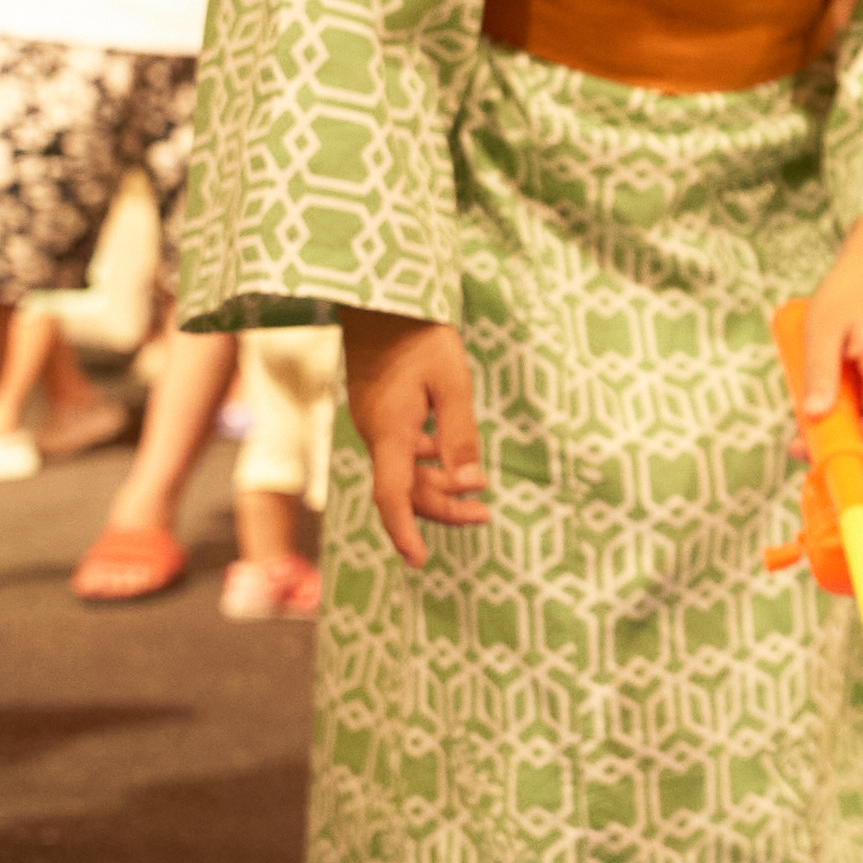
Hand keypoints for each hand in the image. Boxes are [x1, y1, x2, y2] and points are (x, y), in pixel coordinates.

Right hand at [340, 308, 489, 566]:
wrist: (382, 300)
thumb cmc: (420, 335)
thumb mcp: (453, 382)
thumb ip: (460, 434)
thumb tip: (470, 482)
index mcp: (390, 431)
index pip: (392, 497)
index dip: (405, 532)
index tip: (420, 561)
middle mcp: (377, 434)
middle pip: (405, 490)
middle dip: (443, 509)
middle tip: (485, 516)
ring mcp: (376, 424)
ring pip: (405, 472)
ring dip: (439, 486)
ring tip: (480, 492)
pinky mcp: (381, 413)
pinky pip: (402, 452)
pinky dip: (428, 463)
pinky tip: (451, 459)